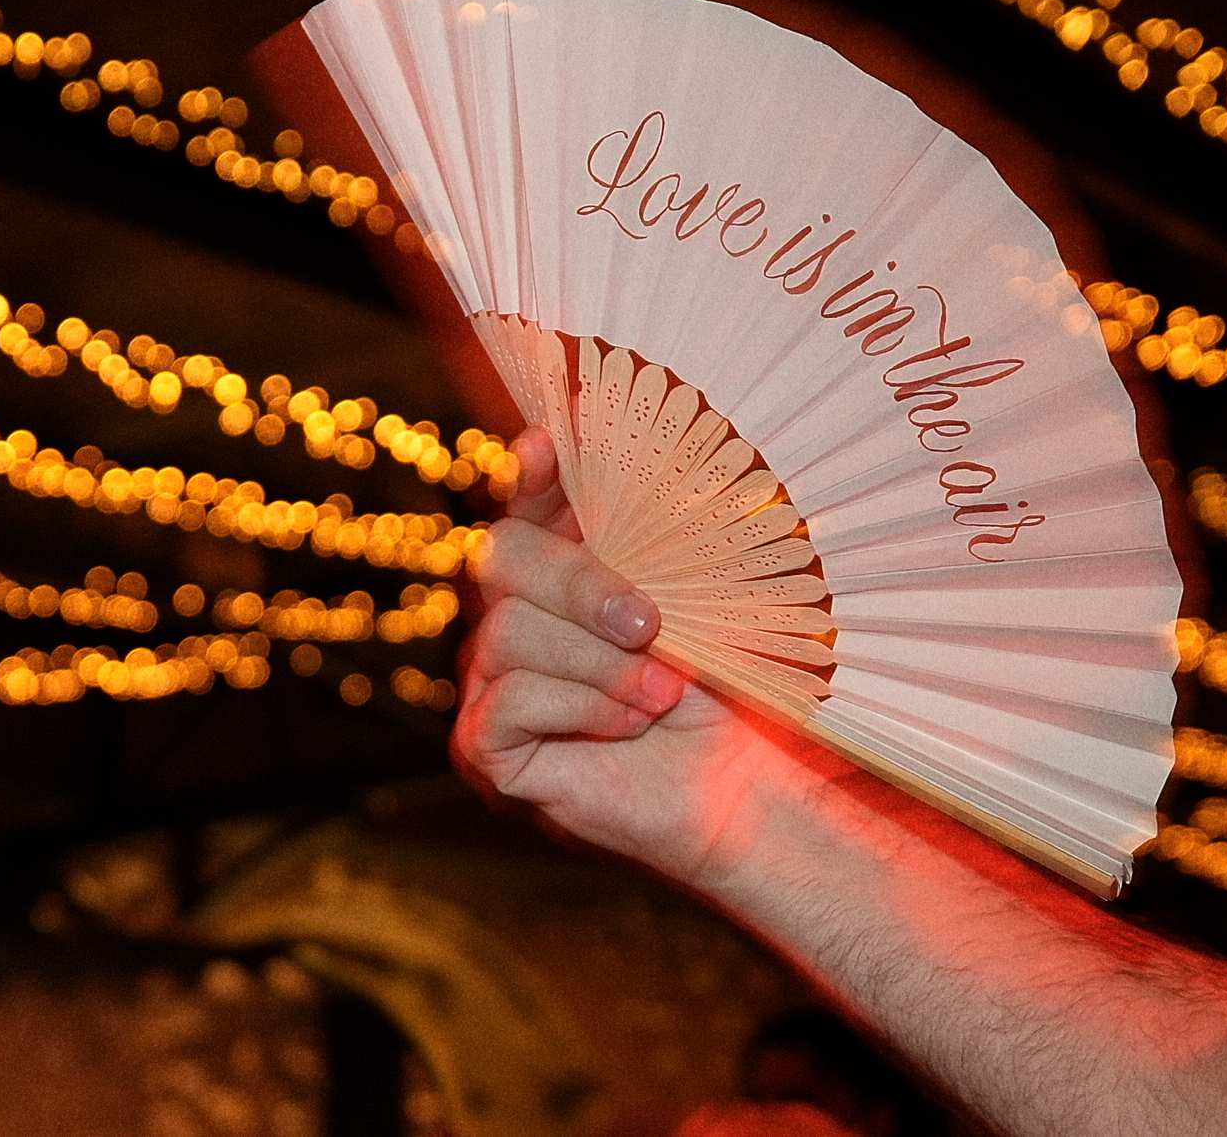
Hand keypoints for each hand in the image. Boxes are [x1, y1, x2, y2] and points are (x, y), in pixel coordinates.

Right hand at [453, 428, 829, 886]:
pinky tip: (628, 724)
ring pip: (510, 634)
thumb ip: (659, 534)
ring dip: (601, 664)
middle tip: (649, 622)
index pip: (525, 499)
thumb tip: (625, 448)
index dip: (526, 470)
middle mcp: (516, 614)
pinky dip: (580, 709)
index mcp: (564, 566)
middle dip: (580, 583)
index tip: (547, 441)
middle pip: (502, 556)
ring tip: (662, 694)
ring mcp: (493, 679)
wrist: (739, 785)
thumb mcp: (699, 599)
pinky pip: (508, 702)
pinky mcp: (486, 746)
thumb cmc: (723, 687)